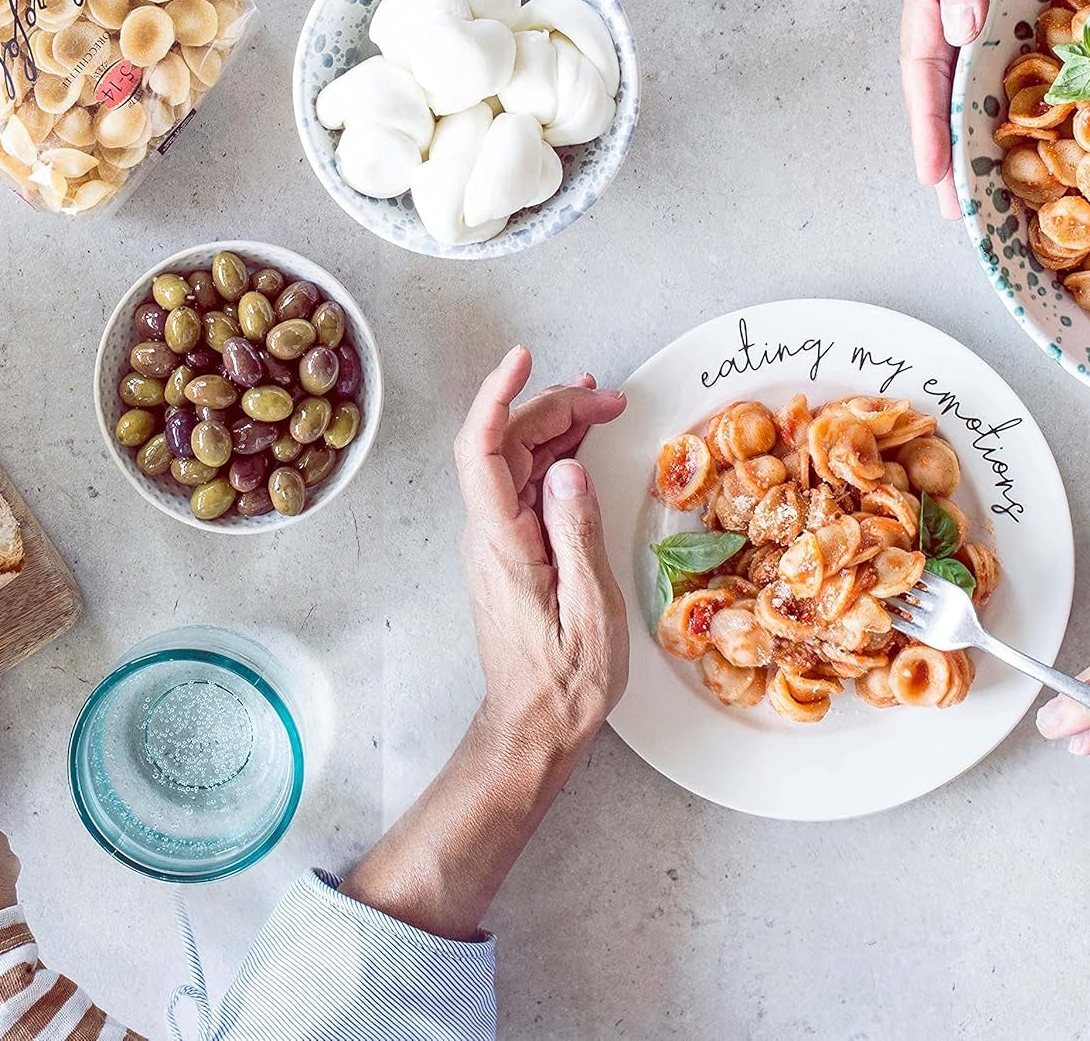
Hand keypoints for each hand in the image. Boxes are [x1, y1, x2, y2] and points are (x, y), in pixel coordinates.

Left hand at [341, 349, 628, 940]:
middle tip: (606, 395)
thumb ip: (576, 534)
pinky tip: (582, 447)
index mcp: (502, 543)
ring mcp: (496, 542)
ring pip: (516, 462)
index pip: (482, 450)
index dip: (497, 397)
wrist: (533, 729)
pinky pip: (525, 487)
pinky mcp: (511, 552)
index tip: (522, 359)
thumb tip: (569, 469)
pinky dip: (555, 457)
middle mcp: (489, 535)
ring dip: (555, 427)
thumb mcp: (590, 610)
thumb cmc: (565, 683)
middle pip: (505, 446)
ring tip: (602, 405)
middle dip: (551, 406)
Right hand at [899, 0, 1089, 217]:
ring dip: (973, 134)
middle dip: (944, 146)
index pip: (920, 66)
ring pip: (968, 80)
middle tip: (955, 207)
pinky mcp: (1015, 1)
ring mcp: (981, 2)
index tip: (935, 176)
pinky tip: (1020, 134)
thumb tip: (956, 27)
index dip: (926, 124)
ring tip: (981, 187)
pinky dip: (1007, 102)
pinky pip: (1003, 62)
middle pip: (938, 86)